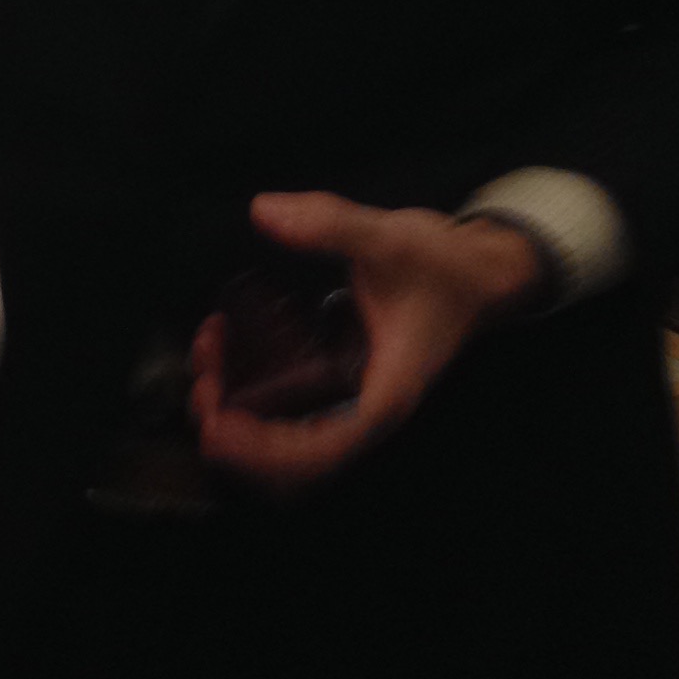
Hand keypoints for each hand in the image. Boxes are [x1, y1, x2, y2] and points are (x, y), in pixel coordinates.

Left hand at [189, 191, 545, 492]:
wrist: (475, 272)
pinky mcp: (337, 388)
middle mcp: (367, 413)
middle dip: (239, 436)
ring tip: (208, 358)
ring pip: (287, 445)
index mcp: (385, 395)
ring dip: (238, 417)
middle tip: (203, 378)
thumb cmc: (443, 265)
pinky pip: (286, 415)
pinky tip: (226, 349)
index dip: (267, 450)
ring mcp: (351, 404)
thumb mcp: (389, 236)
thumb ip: (329, 223)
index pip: (324, 450)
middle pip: (296, 466)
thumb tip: (265, 212)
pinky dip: (249, 396)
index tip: (220, 421)